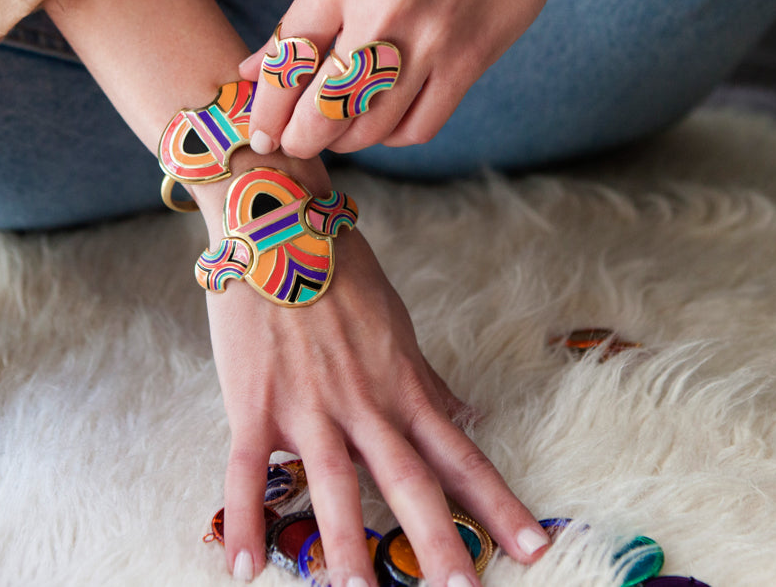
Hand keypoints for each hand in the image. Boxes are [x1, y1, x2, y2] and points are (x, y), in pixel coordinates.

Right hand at [206, 225, 549, 584]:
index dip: (498, 505)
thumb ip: (427, 381)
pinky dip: (244, 520)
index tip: (533, 548)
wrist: (277, 223)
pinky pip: (246, 473)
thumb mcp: (397, 325)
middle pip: (410, 482)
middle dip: (439, 541)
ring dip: (348, 545)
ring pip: (335, 485)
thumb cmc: (339, 271)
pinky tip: (243, 567)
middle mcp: (365, 405)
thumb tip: (467, 415)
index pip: (461, 457)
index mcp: (403, 388)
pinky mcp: (255, 405)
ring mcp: (309, 407)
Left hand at [236, 0, 572, 159]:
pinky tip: (387, 120)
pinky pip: (418, 127)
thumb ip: (305, 12)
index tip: (261, 132)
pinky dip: (394, 135)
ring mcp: (429, 38)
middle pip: (322, 108)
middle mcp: (380, 6)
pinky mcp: (469, 60)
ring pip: (370, 127)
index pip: (286, 61)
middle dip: (301, 140)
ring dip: (347, 141)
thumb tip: (251, 68)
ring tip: (341, 132)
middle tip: (298, 144)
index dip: (266, 110)